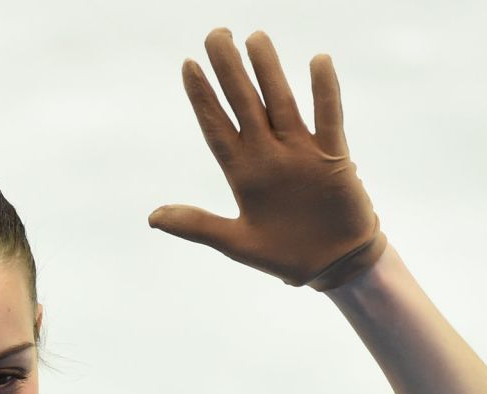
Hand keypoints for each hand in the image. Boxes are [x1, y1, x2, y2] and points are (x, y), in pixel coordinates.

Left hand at [148, 28, 386, 290]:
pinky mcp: (332, 157)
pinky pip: (328, 118)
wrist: (334, 265)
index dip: (203, 98)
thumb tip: (153, 218)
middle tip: (216, 34)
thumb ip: (198, 225)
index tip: (188, 65)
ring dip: (268, 71)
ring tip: (255, 38)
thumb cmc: (284, 254)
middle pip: (245, 104)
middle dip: (229, 70)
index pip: (217, 127)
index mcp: (244, 173)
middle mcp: (269, 155)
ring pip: (281, 102)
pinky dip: (324, 91)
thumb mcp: (236, 243)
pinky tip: (318, 61)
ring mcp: (300, 152)